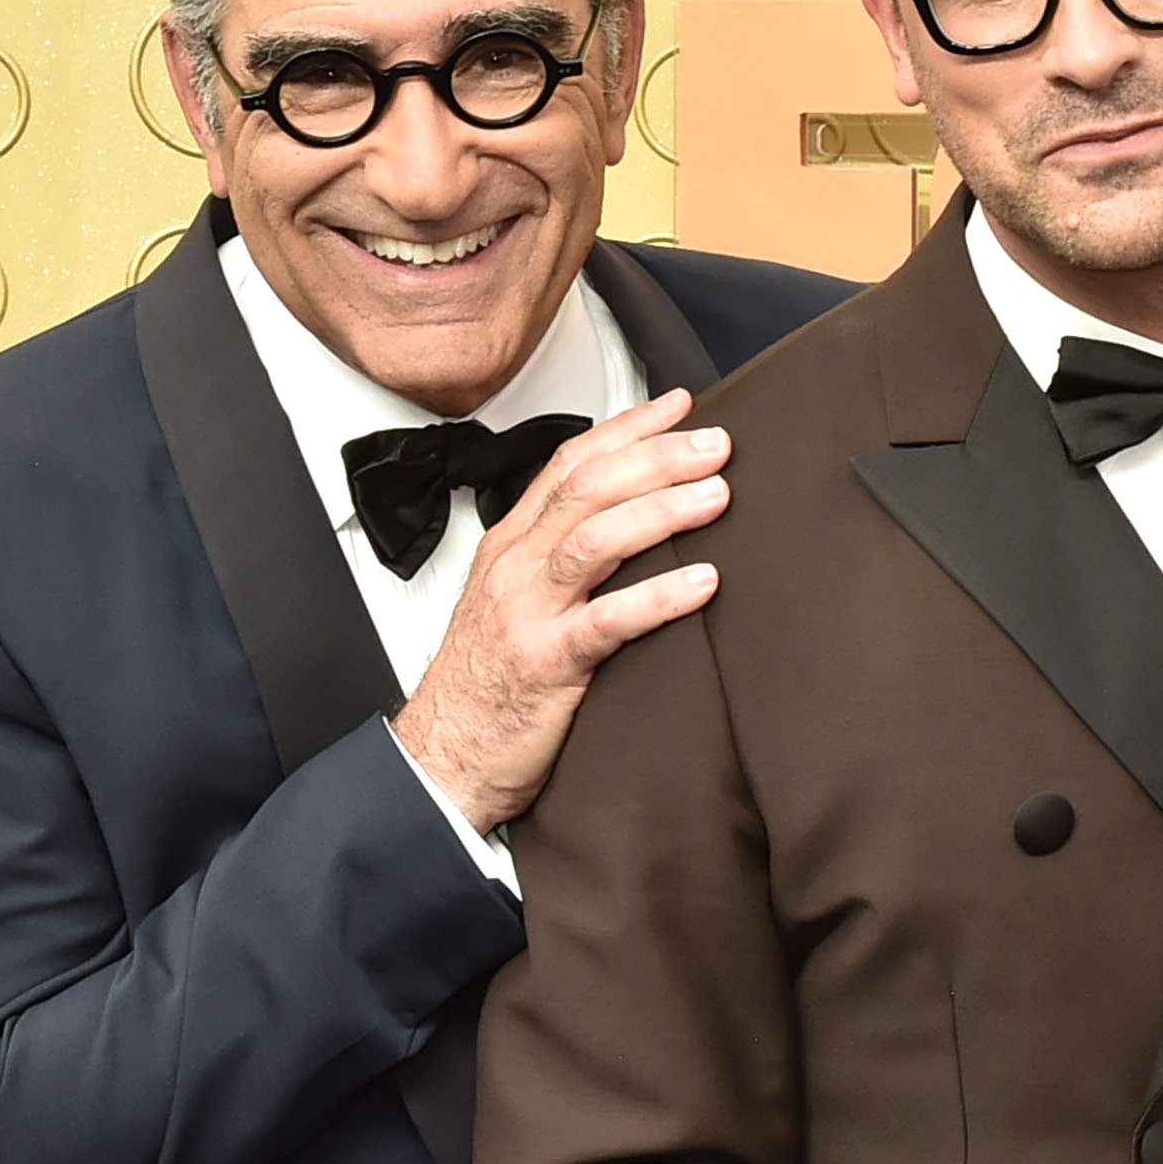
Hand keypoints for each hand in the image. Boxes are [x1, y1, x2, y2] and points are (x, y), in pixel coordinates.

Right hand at [392, 389, 729, 831]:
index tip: (681, 407)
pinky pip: (608, 620)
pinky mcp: (547, 663)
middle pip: (588, 488)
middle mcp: (517, 566)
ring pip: (595, 538)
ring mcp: (529, 612)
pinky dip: (659, 596)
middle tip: (716, 445)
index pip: (571, 464)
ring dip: (662, 510)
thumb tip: (636, 520)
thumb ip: (564, 558)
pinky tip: (703, 583)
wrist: (445, 756)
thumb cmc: (489, 683)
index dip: (628, 428)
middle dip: (656, 457)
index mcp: (512, 545)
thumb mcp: (519, 602)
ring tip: (717, 497)